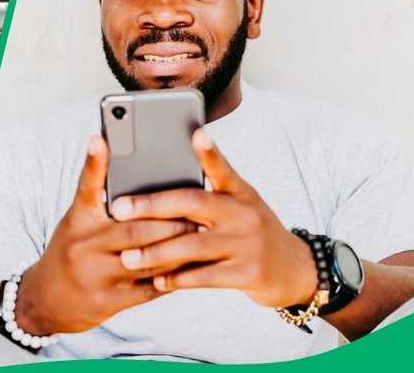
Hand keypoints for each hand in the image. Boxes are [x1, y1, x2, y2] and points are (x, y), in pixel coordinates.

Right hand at [14, 135, 196, 334]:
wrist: (46, 299)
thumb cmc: (71, 251)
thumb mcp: (77, 223)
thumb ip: (101, 204)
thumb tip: (136, 175)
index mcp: (77, 221)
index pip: (86, 187)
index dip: (94, 162)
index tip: (100, 138)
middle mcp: (84, 245)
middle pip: (133, 228)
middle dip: (169, 221)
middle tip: (197, 212)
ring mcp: (96, 274)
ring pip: (147, 259)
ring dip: (177, 248)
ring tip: (201, 237)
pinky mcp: (109, 300)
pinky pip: (149, 288)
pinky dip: (172, 277)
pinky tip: (190, 268)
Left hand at [109, 128, 318, 307]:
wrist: (295, 270)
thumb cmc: (252, 231)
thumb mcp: (240, 205)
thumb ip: (208, 196)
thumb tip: (157, 184)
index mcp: (240, 192)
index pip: (222, 167)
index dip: (209, 151)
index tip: (195, 132)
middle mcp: (244, 213)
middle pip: (192, 203)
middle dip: (151, 205)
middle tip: (118, 209)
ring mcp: (247, 244)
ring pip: (193, 245)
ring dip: (156, 252)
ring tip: (127, 257)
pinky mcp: (248, 274)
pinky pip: (205, 277)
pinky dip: (178, 279)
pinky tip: (157, 281)